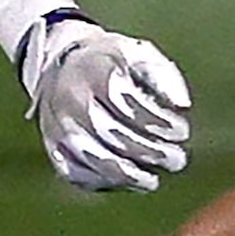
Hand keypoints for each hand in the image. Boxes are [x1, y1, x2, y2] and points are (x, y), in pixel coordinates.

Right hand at [17, 11, 190, 192]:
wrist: (60, 63)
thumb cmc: (108, 61)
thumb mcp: (137, 52)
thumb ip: (163, 74)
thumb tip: (182, 104)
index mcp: (92, 70)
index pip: (128, 105)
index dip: (159, 123)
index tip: (181, 130)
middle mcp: (70, 99)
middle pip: (114, 135)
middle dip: (152, 153)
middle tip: (177, 159)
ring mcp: (57, 125)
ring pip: (95, 160)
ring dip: (131, 176)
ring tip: (153, 179)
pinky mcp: (52, 146)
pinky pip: (77, 174)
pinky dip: (106, 182)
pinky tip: (127, 180)